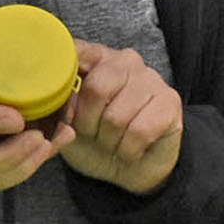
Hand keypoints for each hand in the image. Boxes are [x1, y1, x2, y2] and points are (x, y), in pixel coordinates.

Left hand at [55, 42, 183, 195]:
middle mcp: (125, 61)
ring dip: (108, 141)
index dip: (63, 83)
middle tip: (92, 135)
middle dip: (87, 124)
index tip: (62, 107)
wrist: (130, 170)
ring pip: (116, 116)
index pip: (77, 53)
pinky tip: (129, 150)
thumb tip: (53, 97)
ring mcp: (151, 79)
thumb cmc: (95, 140)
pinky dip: (128, 151)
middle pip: (96, 89)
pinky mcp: (170, 102)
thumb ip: (58, 104)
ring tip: (112, 142)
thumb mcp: (67, 122)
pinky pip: (139, 131)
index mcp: (96, 58)